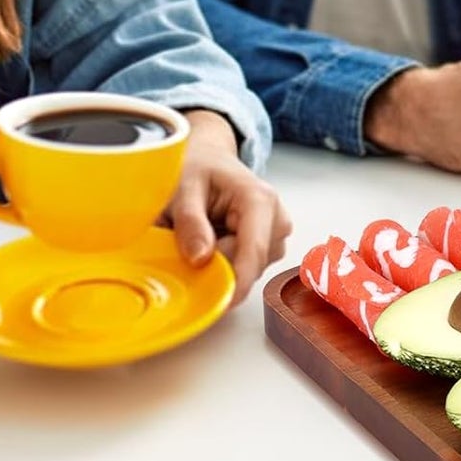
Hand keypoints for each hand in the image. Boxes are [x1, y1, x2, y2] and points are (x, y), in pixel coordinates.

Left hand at [166, 111, 291, 305]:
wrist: (208, 158)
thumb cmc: (197, 168)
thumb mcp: (183, 187)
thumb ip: (190, 221)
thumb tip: (201, 258)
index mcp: (259, 200)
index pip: (254, 252)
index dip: (237, 282)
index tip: (216, 303)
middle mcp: (276, 219)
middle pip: (250, 264)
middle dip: (217, 265)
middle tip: (186, 242)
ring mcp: (276, 234)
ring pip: (249, 269)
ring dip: (220, 262)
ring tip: (202, 234)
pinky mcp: (269, 245)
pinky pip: (247, 268)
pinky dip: (226, 261)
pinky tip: (214, 239)